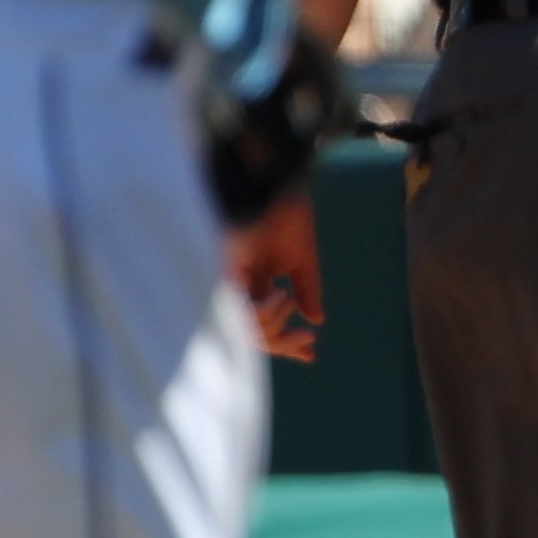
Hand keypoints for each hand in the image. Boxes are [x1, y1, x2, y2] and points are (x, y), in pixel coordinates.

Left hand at [229, 192, 324, 362]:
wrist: (273, 183)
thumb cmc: (286, 211)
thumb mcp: (303, 257)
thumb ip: (307, 289)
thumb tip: (317, 320)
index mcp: (258, 280)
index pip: (266, 323)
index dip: (286, 342)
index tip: (311, 354)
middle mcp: (240, 285)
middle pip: (252, 333)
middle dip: (282, 344)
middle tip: (308, 342)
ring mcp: (228, 281)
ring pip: (243, 329)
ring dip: (274, 325)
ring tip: (288, 299)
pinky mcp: (221, 275)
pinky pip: (236, 313)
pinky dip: (262, 313)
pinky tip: (282, 297)